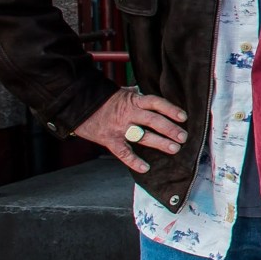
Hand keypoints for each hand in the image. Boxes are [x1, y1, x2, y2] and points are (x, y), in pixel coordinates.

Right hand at [72, 88, 187, 173]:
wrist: (76, 106)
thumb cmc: (102, 100)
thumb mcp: (121, 92)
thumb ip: (135, 95)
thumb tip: (144, 91)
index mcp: (133, 100)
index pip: (156, 102)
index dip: (170, 109)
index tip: (183, 117)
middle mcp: (128, 113)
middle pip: (153, 120)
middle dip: (170, 129)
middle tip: (183, 137)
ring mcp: (119, 127)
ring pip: (142, 135)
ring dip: (159, 142)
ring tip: (174, 149)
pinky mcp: (109, 139)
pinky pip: (123, 152)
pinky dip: (133, 161)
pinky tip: (145, 167)